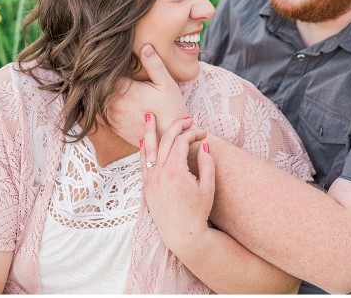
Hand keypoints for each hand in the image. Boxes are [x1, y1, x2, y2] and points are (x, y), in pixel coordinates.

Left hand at [108, 44, 188, 144]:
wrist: (170, 140)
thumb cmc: (171, 110)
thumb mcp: (166, 84)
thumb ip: (154, 65)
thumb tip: (145, 46)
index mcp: (124, 90)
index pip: (105, 73)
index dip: (106, 65)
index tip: (107, 58)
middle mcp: (113, 104)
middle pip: (98, 86)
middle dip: (101, 78)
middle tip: (99, 68)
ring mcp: (112, 117)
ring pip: (96, 100)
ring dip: (99, 93)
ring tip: (101, 83)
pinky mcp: (113, 128)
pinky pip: (99, 114)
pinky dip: (101, 106)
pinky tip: (110, 99)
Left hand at [141, 113, 214, 252]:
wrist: (182, 234)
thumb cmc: (197, 212)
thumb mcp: (208, 187)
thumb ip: (207, 163)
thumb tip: (204, 144)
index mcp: (175, 171)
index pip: (182, 141)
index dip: (193, 134)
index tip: (203, 134)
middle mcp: (160, 172)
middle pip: (166, 140)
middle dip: (177, 126)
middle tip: (187, 118)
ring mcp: (151, 179)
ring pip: (149, 148)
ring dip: (150, 131)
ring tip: (148, 116)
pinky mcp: (147, 186)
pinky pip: (143, 162)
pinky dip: (143, 149)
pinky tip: (142, 140)